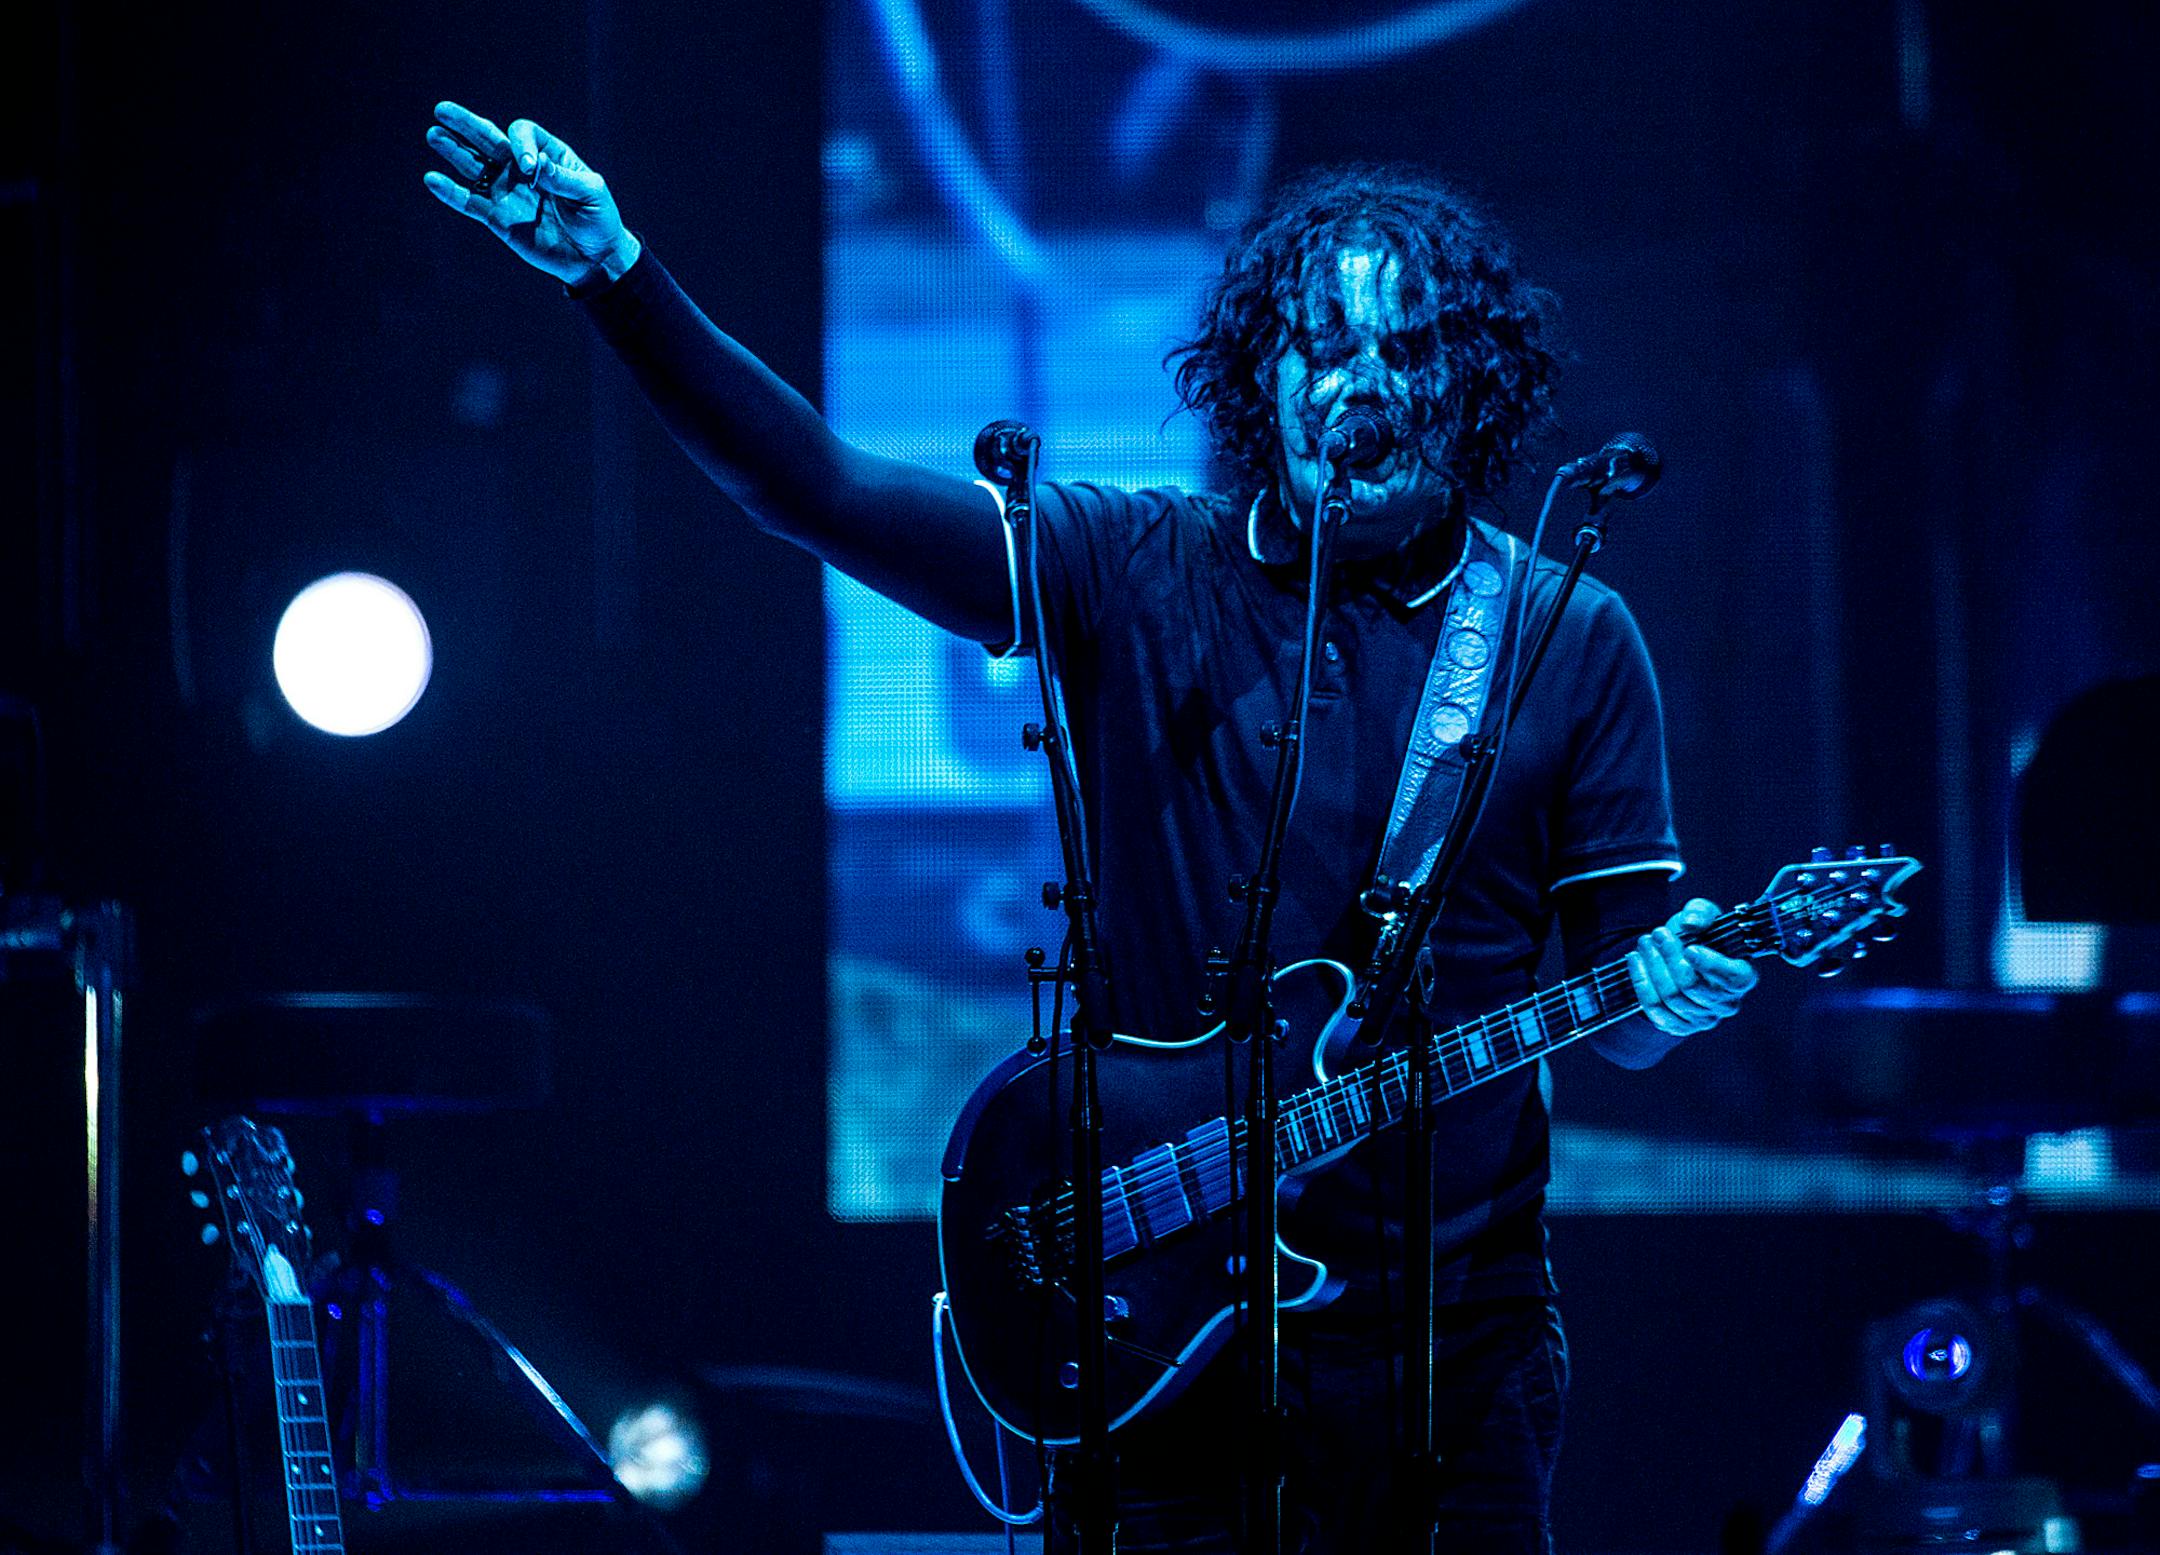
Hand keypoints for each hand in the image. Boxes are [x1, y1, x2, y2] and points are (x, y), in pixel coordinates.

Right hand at [423, 102, 640, 287]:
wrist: (595, 258)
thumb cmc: (599, 220)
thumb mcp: (591, 193)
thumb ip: (562, 178)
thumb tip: (534, 164)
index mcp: (547, 155)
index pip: (523, 134)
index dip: (521, 144)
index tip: (530, 168)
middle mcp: (521, 169)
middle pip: (488, 140)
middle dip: (466, 125)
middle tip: (442, 110)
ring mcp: (508, 192)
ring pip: (474, 166)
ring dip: (453, 151)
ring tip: (434, 135)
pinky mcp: (498, 218)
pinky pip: (470, 203)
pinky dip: (451, 193)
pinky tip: (432, 180)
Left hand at [1626, 898, 1757, 1038]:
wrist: (1679, 959)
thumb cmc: (1699, 938)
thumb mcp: (1703, 917)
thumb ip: (1701, 912)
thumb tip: (1690, 923)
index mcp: (1741, 977)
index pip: (1733, 978)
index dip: (1711, 965)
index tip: (1689, 948)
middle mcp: (1726, 1004)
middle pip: (1693, 986)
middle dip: (1670, 957)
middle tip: (1657, 934)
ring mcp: (1703, 1019)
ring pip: (1671, 997)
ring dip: (1652, 966)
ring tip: (1644, 943)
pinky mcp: (1679, 1027)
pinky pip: (1655, 1009)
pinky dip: (1640, 982)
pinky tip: (1635, 961)